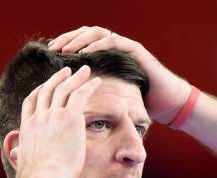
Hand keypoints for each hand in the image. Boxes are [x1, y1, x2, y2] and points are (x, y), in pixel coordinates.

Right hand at [15, 65, 100, 177]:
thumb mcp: (24, 164)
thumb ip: (20, 156)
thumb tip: (15, 156)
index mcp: (27, 128)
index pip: (31, 102)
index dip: (40, 90)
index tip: (47, 85)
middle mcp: (38, 117)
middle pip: (47, 90)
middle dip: (57, 79)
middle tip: (67, 71)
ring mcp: (53, 116)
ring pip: (64, 89)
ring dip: (74, 77)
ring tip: (84, 70)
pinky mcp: (70, 118)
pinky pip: (80, 95)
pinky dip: (88, 86)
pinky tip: (96, 81)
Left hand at [48, 26, 190, 124]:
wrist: (166, 103)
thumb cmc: (140, 103)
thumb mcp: (111, 98)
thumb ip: (94, 94)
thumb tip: (69, 105)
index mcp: (106, 56)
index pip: (81, 43)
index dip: (65, 45)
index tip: (49, 54)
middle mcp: (114, 47)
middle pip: (85, 33)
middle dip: (68, 39)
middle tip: (53, 48)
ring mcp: (125, 46)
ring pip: (97, 33)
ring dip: (80, 39)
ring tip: (67, 49)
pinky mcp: (135, 50)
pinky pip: (113, 41)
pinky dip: (98, 44)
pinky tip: (86, 53)